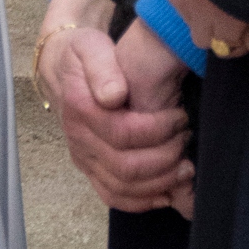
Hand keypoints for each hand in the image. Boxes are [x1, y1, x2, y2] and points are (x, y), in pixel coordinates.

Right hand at [45, 0, 191, 213]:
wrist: (62, 68)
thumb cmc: (85, 55)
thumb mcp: (91, 47)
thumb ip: (102, 68)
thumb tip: (114, 96)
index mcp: (79, 109)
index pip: (122, 133)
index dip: (159, 130)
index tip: (181, 116)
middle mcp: (78, 139)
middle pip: (125, 167)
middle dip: (165, 158)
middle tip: (186, 139)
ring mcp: (83, 158)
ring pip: (121, 188)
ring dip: (159, 182)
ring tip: (185, 166)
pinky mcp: (89, 170)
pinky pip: (112, 197)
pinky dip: (142, 201)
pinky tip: (166, 192)